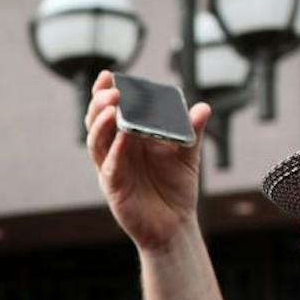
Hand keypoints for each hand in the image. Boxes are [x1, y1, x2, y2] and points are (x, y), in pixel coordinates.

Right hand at [85, 69, 211, 253]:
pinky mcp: (114, 187)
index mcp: (129, 136)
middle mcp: (116, 150)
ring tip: (112, 106)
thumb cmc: (176, 188)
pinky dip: (115, 149)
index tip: (109, 74)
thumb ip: (193, 131)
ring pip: (96, 141)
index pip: (111, 109)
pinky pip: (110, 165)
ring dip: (101, 122)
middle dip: (100, 102)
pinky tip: (123, 136)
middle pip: (97, 121)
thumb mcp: (188, 154)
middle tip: (112, 90)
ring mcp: (112, 168)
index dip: (105, 92)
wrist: (175, 224)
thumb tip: (203, 108)